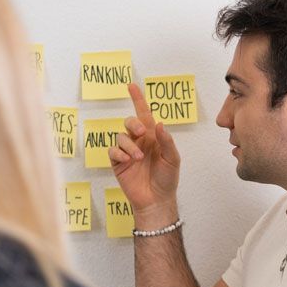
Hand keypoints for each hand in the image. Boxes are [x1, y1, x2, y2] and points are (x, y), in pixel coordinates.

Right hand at [109, 83, 180, 214]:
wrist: (157, 200)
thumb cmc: (167, 179)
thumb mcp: (173, 159)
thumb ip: (166, 141)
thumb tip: (158, 124)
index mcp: (153, 137)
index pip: (144, 114)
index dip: (138, 99)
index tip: (131, 86)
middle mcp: (139, 141)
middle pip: (129, 122)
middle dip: (133, 123)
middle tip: (141, 132)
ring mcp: (127, 152)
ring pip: (121, 137)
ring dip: (130, 145)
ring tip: (139, 158)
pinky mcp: (118, 163)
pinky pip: (113, 151)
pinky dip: (120, 153)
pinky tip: (128, 161)